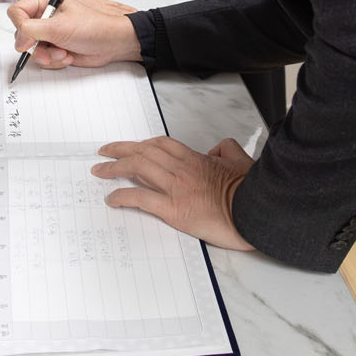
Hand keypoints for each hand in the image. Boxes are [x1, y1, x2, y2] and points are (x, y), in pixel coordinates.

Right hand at [8, 0, 138, 69]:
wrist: (114, 43)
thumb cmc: (95, 26)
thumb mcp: (59, 26)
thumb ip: (31, 31)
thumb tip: (18, 41)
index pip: (18, 11)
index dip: (20, 27)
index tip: (27, 41)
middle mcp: (47, 14)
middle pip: (23, 33)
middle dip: (36, 47)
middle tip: (48, 52)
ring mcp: (51, 31)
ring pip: (32, 48)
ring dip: (47, 55)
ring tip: (63, 53)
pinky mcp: (56, 45)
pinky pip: (43, 57)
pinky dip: (54, 60)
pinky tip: (68, 56)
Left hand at [92, 136, 254, 251]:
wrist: (256, 212)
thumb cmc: (251, 192)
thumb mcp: (241, 161)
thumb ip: (226, 151)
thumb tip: (217, 149)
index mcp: (196, 159)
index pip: (161, 144)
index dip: (141, 143)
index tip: (130, 146)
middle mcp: (182, 169)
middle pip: (143, 152)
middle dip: (120, 150)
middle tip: (104, 152)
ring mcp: (176, 188)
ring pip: (137, 168)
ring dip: (114, 168)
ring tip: (100, 170)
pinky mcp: (174, 210)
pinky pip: (141, 198)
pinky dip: (122, 196)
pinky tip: (111, 199)